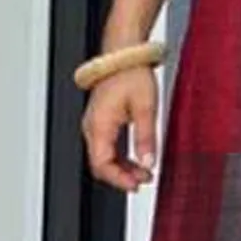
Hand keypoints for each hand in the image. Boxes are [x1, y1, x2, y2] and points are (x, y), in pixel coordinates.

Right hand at [82, 67, 160, 192]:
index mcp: (99, 124)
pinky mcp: (102, 122)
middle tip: (144, 180)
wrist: (125, 55)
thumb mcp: (146, 108)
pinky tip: (137, 160)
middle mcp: (93, 126)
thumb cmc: (132, 74)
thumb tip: (148, 162)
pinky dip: (120, 158)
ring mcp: (95, 125)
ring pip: (104, 158)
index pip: (102, 163)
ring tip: (145, 172)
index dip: (118, 179)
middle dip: (122, 177)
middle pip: (100, 164)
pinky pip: (107, 147)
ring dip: (123, 168)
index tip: (136, 185)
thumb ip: (146, 138)